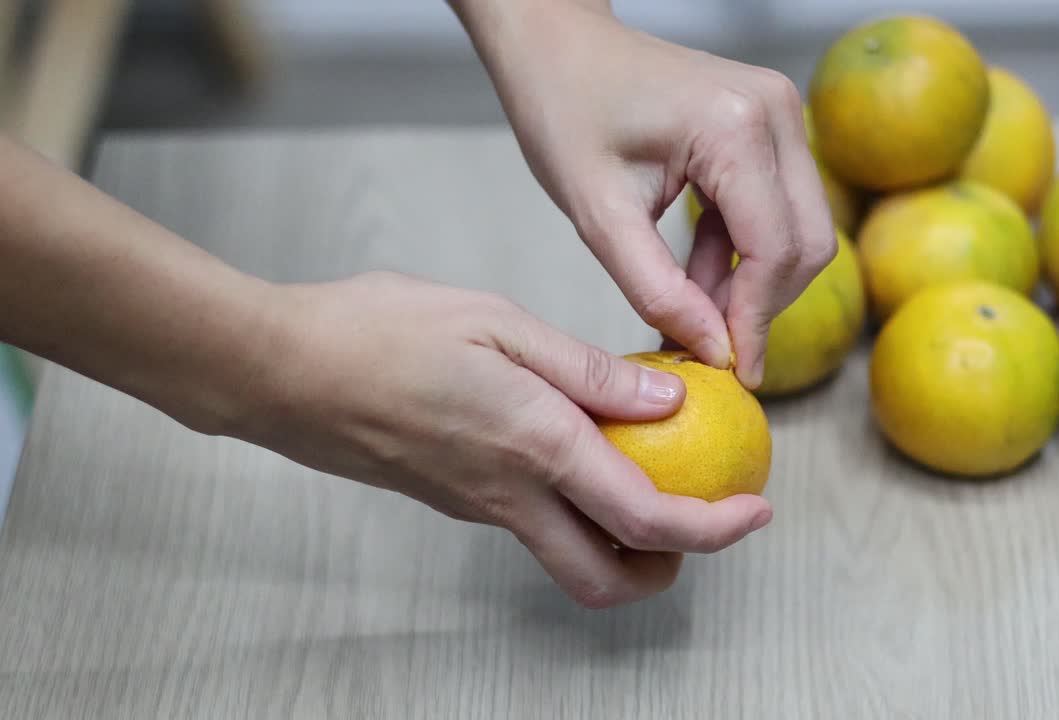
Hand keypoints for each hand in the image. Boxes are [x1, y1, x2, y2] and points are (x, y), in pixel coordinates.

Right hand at [240, 272, 772, 607]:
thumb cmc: (379, 332)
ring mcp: (478, 507)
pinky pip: (533, 527)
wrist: (281, 373)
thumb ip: (587, 367)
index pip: (647, 518)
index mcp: (535, 447)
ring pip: (570, 560)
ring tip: (649, 476)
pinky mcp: (454, 500)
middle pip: (608, 578)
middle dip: (669, 567)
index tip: (756, 510)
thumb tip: (664, 394)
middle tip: (703, 517)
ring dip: (624, 543)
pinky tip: (580, 449)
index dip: (715, 529)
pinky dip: (576, 510)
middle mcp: (510, 497)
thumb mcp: (498, 322)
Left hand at [452, 0, 836, 387]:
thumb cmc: (565, 113)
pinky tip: (694, 273)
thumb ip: (657, 290)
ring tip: (688, 307)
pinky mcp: (771, 122)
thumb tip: (715, 349)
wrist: (559, 48)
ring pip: (799, 230)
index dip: (756, 320)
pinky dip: (742, 251)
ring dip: (750, 280)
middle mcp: (775, 111)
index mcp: (734, 126)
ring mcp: (779, 111)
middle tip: (708, 344)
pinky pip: (778, 207)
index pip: (775, 250)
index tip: (734, 372)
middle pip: (806, 243)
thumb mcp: (599, 216)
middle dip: (761, 303)